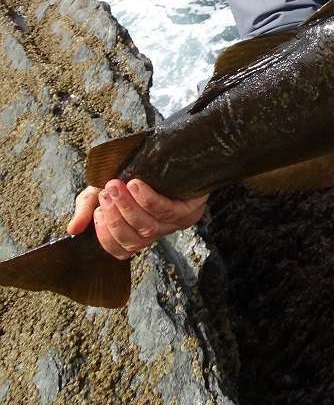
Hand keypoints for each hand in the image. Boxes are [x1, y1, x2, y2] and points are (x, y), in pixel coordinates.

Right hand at [67, 180, 207, 259]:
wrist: (173, 154)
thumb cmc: (138, 174)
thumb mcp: (103, 189)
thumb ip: (87, 207)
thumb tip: (73, 229)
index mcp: (136, 233)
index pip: (120, 250)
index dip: (106, 236)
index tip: (97, 212)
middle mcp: (155, 233)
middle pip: (133, 241)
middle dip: (115, 218)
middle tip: (106, 194)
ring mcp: (173, 224)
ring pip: (148, 228)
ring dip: (128, 208)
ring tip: (116, 186)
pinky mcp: (189, 210)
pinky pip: (165, 211)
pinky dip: (147, 199)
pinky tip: (135, 186)